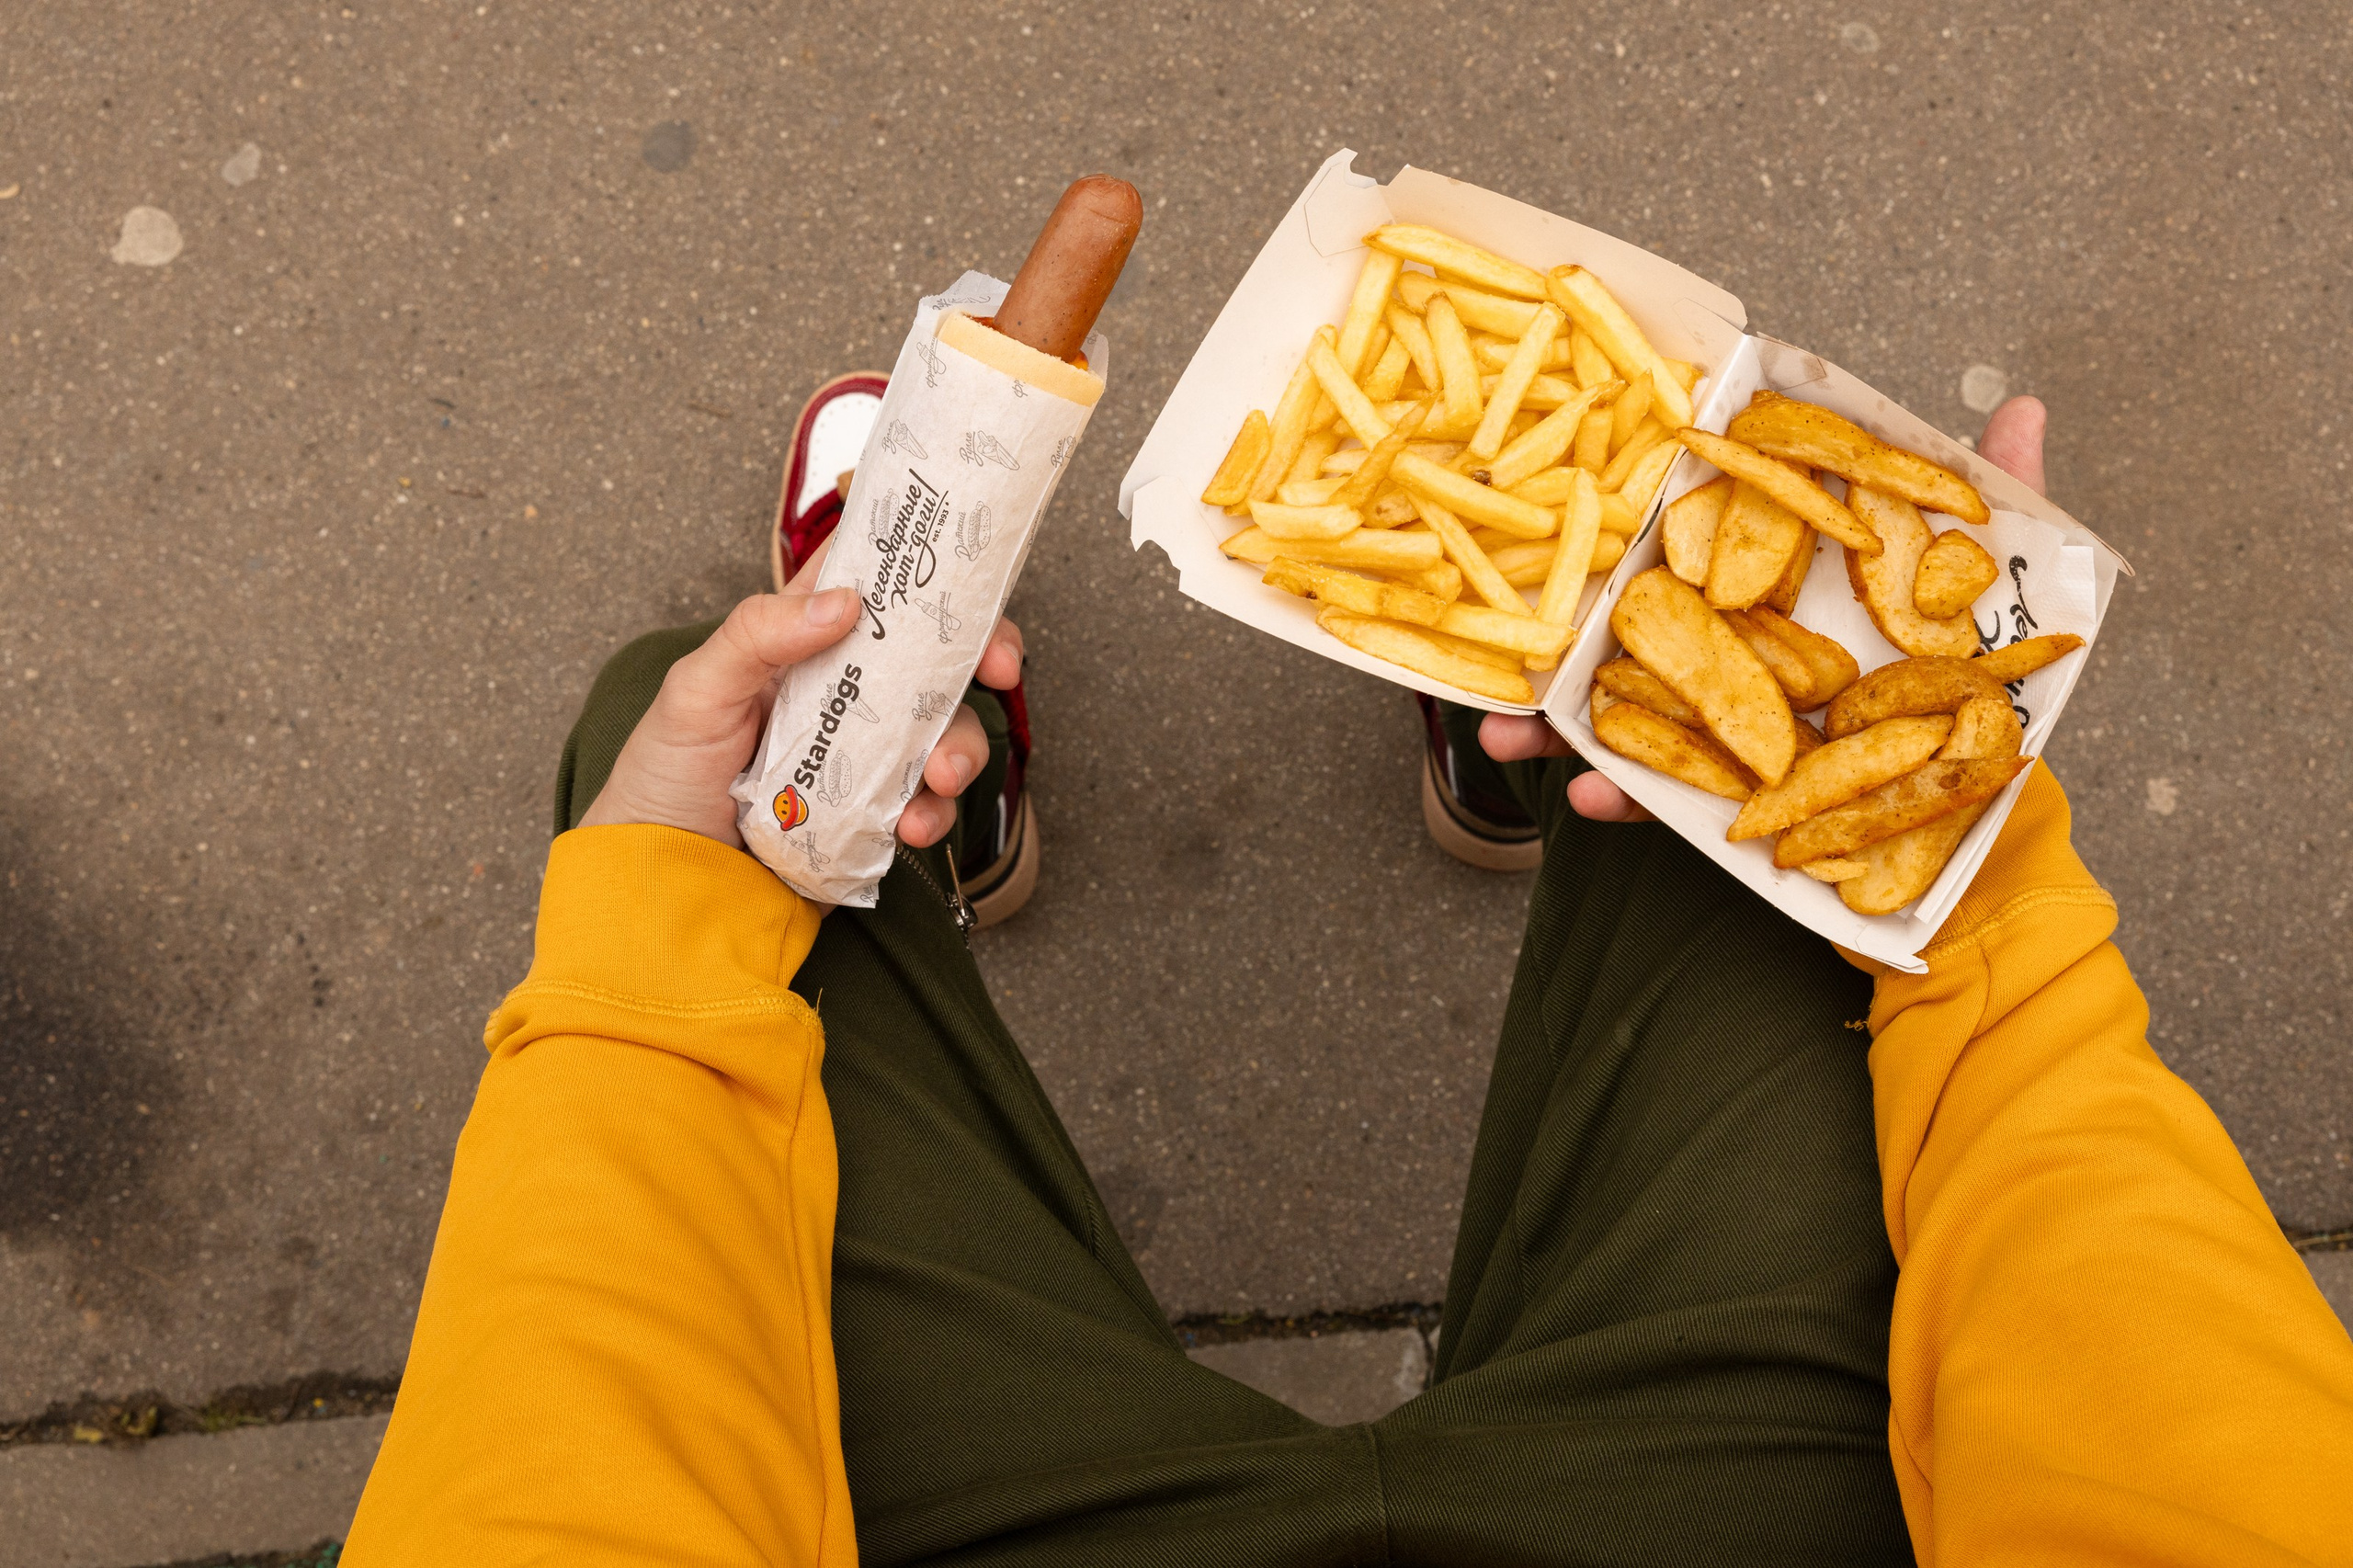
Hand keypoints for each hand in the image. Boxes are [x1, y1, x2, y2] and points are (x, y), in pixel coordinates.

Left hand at [579, 539, 1024, 850]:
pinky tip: (908, 825)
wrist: (664, 885)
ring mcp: (862, 753)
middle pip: (930, 656)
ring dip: (961, 748)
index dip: (925, 571)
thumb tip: (842, 602)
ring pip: (943, 731)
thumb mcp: (695, 690)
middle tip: (998, 671)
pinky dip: (933, 813)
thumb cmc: (663, 777)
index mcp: (798, 641)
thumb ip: (758, 634)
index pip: (870, 585)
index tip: (969, 582)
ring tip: (941, 778)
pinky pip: (927, 802)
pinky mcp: (872, 812)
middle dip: (977, 659)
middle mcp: (841, 690)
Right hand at [1475, 395, 2050, 823]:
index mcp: (1777, 571)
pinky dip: (1618, 794)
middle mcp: (1735, 635)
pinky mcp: (1719, 787)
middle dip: (1556, 623)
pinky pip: (1655, 789)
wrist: (1979, 817)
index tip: (1561, 503)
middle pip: (1630, 619)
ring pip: (1618, 704)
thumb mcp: (1985, 581)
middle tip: (1503, 617)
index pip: (1691, 535)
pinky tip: (1592, 797)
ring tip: (1507, 730)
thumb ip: (1994, 495)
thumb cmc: (1974, 681)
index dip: (1621, 523)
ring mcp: (1720, 713)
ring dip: (1552, 720)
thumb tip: (2030, 402)